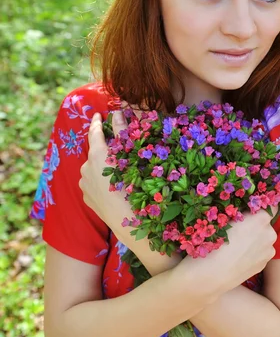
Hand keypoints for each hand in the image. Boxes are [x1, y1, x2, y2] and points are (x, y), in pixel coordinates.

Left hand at [79, 110, 179, 274]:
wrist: (132, 224)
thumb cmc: (137, 188)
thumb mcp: (131, 157)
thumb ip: (122, 132)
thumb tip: (117, 112)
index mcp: (96, 156)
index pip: (94, 133)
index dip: (97, 122)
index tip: (99, 114)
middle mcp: (85, 169)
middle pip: (95, 152)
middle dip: (106, 148)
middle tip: (120, 147)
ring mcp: (84, 185)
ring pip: (94, 169)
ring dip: (104, 166)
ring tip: (122, 171)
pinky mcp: (87, 199)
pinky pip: (94, 183)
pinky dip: (102, 180)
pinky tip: (116, 186)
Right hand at [175, 209, 276, 297]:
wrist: (210, 275)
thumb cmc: (214, 242)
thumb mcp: (226, 219)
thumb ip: (242, 212)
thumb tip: (246, 210)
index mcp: (261, 219)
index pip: (271, 205)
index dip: (260, 205)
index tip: (250, 208)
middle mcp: (270, 234)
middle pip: (265, 223)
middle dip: (255, 224)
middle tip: (238, 229)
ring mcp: (269, 251)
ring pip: (263, 239)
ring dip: (255, 239)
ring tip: (236, 246)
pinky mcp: (263, 265)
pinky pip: (260, 252)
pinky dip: (253, 252)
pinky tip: (238, 256)